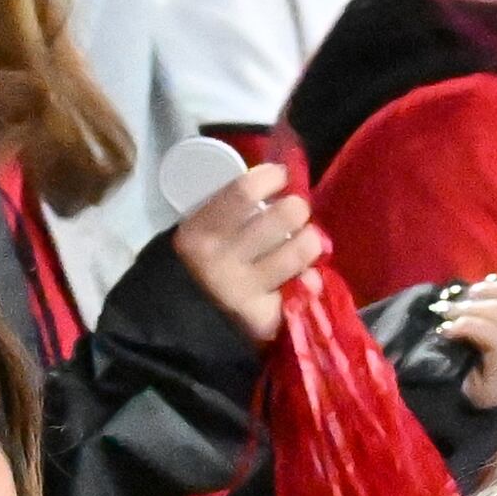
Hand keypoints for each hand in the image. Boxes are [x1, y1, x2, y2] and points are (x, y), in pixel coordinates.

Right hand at [170, 163, 327, 345]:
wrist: (186, 321)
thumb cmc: (201, 264)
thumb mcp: (203, 230)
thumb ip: (232, 210)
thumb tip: (278, 182)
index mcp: (200, 232)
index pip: (243, 192)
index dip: (271, 176)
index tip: (280, 175)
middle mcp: (221, 261)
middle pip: (282, 217)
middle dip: (297, 208)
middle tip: (296, 211)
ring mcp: (244, 290)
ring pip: (300, 251)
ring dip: (310, 241)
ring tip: (306, 241)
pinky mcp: (264, 316)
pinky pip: (303, 288)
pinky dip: (310, 279)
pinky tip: (303, 277)